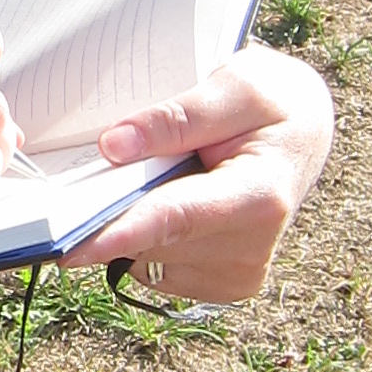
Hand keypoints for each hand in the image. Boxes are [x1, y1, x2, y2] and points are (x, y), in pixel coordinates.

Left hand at [57, 45, 334, 304]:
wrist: (303, 136)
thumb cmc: (272, 103)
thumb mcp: (236, 86)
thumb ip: (177, 117)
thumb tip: (112, 147)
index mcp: (260, 197)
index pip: (175, 219)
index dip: (118, 234)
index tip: (68, 249)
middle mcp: (250, 249)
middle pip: (152, 240)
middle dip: (114, 210)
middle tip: (101, 172)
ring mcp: (236, 274)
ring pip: (146, 257)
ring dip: (133, 221)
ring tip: (165, 176)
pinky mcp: (221, 285)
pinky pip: (154, 266)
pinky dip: (145, 237)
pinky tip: (170, 201)